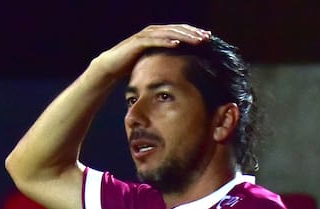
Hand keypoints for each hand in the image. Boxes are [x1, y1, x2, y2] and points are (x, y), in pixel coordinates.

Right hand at [92, 24, 210, 78]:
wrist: (111, 67)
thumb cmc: (132, 65)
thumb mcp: (153, 61)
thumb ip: (165, 59)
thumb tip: (180, 67)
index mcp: (158, 35)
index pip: (180, 31)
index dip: (194, 34)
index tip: (208, 39)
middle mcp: (153, 32)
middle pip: (178, 29)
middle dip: (193, 33)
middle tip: (207, 37)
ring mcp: (146, 36)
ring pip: (169, 33)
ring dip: (184, 36)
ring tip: (197, 40)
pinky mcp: (138, 42)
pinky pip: (155, 41)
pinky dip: (166, 41)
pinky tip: (177, 44)